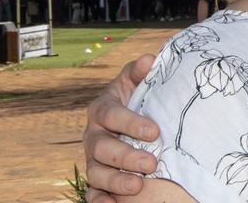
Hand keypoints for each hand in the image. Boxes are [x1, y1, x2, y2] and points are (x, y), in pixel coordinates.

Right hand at [83, 54, 157, 201]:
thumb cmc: (138, 98)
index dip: (131, 123)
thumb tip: (149, 59)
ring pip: (96, 172)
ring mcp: (93, 159)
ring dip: (115, 181)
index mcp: (102, 109)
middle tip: (151, 164)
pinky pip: (93, 192)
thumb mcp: (138, 82)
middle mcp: (93, 135)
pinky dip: (100, 201)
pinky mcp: (97, 179)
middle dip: (126, 157)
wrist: (133, 118)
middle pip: (103, 148)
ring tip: (137, 186)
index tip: (154, 132)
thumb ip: (140, 72)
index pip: (111, 115)